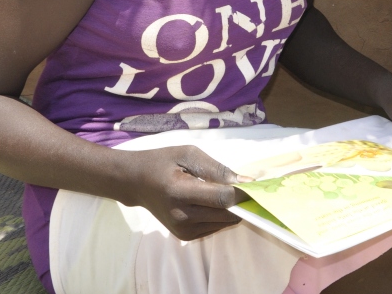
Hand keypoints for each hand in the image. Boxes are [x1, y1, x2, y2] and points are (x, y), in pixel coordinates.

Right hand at [126, 145, 249, 240]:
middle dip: (243, 202)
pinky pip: (216, 227)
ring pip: (224, 223)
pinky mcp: (185, 237)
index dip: (243, 193)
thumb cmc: (163, 163)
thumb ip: (217, 169)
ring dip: (233, 210)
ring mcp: (182, 230)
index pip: (222, 198)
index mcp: (180, 192)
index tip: (255, 184)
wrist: (136, 183)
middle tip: (249, 188)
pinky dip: (222, 216)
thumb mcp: (188, 154)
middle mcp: (181, 216)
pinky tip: (216, 202)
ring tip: (229, 192)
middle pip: (227, 214)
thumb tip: (245, 182)